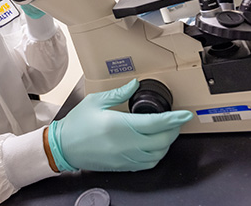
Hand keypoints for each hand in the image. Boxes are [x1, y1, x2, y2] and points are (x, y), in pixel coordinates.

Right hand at [48, 79, 192, 171]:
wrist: (64, 147)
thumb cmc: (77, 124)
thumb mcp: (95, 101)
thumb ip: (118, 93)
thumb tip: (135, 84)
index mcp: (120, 125)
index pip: (156, 123)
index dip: (174, 119)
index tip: (185, 114)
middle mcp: (126, 143)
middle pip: (162, 140)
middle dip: (173, 130)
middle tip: (176, 120)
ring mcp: (126, 157)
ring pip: (158, 154)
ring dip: (166, 143)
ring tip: (166, 132)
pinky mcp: (123, 166)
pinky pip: (148, 164)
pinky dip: (157, 155)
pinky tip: (155, 146)